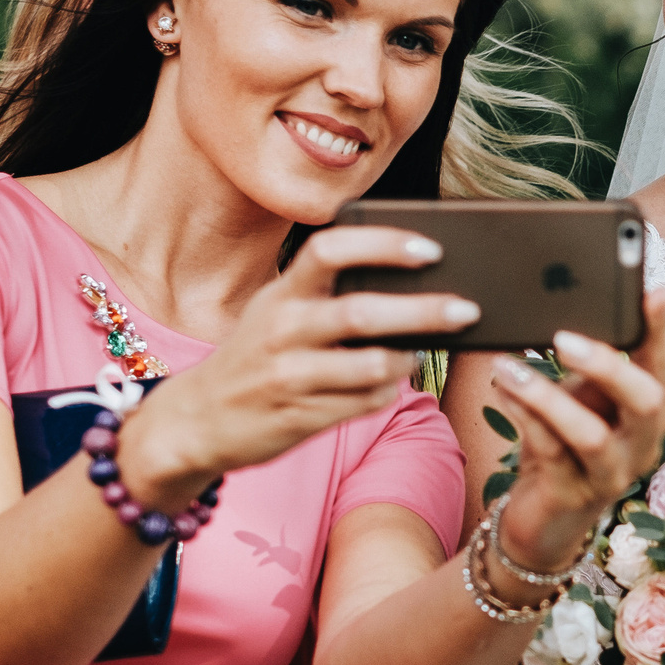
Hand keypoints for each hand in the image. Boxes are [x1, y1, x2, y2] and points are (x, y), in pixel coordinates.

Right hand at [122, 227, 477, 501]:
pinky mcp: (302, 417)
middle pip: (362, 311)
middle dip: (423, 310)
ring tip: (421, 352)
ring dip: (409, 360)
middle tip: (468, 307)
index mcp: (280, 292)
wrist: (196, 420)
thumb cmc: (255, 355)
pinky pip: (366, 402)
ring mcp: (291, 376)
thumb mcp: (276, 311)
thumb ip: (325, 294)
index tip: (429, 247)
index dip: (383, 244)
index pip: (330, 249)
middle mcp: (283, 330)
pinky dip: (388, 390)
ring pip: (372, 365)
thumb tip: (408, 281)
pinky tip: (390, 382)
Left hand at [482, 287, 664, 572]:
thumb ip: (589, 367)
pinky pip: (549, 450)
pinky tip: (501, 390)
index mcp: (650, 413)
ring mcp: (611, 475)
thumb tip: (574, 314)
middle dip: (607, 366)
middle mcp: (643, 445)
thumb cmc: (564, 445)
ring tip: (507, 367)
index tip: (652, 291)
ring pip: (590, 433)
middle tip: (562, 337)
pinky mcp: (574, 495)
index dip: (660, 330)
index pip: (661, 365)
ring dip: (545, 396)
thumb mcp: (580, 400)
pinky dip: (522, 416)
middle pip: (646, 402)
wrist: (543, 518)